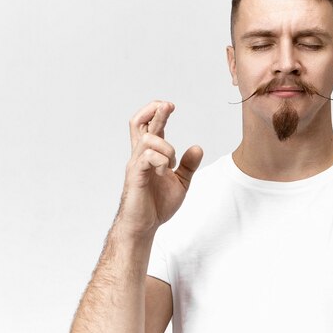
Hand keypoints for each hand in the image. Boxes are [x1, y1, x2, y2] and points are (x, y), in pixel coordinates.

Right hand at [118, 101, 202, 236]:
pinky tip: (165, 172)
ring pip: (148, 138)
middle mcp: (140, 155)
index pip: (149, 125)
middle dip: (154, 110)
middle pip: (137, 122)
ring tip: (171, 164)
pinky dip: (161, 160)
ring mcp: (136, 165)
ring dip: (166, 147)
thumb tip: (198, 147)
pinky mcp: (135, 176)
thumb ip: (188, 165)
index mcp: (150, 155)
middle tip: (168, 106)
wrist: (144, 226)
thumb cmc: (157, 205)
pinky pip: (147, 157)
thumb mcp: (180, 182)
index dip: (158, 112)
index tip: (171, 106)